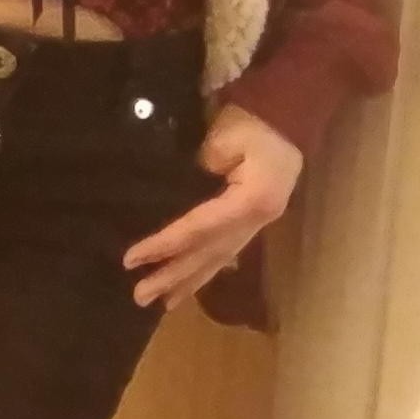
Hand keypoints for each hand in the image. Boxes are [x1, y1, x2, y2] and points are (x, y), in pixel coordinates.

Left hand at [121, 104, 303, 311]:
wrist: (288, 114)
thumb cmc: (254, 121)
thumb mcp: (224, 138)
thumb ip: (202, 170)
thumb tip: (183, 196)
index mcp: (251, 201)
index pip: (198, 229)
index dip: (164, 245)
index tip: (132, 259)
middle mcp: (257, 220)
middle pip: (209, 253)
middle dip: (174, 277)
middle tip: (141, 297)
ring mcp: (259, 222)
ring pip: (220, 258)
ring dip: (190, 281)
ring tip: (164, 304)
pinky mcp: (254, 219)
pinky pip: (227, 250)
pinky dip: (206, 268)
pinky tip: (191, 283)